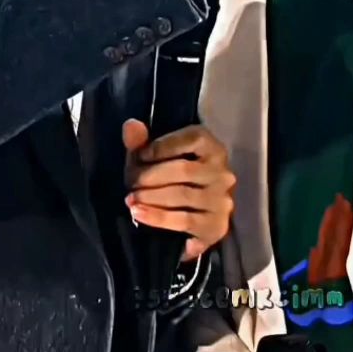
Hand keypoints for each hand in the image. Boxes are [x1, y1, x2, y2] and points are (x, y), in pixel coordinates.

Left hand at [122, 119, 235, 261]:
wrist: (191, 220)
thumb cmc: (169, 180)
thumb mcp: (154, 159)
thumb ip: (142, 141)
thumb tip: (131, 125)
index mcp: (212, 148)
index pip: (191, 139)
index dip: (162, 146)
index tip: (140, 156)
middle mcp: (222, 172)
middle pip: (184, 170)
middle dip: (151, 176)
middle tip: (129, 182)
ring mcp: (222, 200)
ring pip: (182, 195)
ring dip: (151, 197)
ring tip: (130, 199)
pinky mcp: (216, 226)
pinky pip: (184, 220)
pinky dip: (157, 217)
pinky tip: (139, 213)